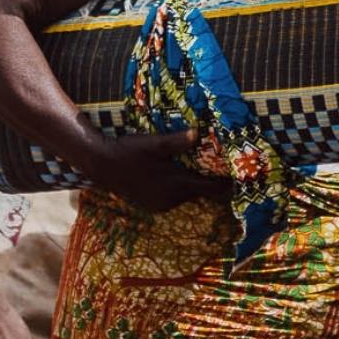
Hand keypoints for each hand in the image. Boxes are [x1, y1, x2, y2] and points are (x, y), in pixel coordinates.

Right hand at [76, 130, 220, 213]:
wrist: (101, 165)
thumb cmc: (129, 151)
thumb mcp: (154, 144)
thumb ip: (177, 142)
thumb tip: (197, 133)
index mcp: (176, 185)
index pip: (210, 189)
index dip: (225, 184)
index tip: (237, 176)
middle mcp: (171, 199)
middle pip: (199, 192)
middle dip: (208, 181)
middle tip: (219, 167)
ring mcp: (160, 204)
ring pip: (185, 194)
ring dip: (191, 184)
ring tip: (198, 168)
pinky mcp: (151, 204)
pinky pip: (172, 197)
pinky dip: (177, 188)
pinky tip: (174, 174)